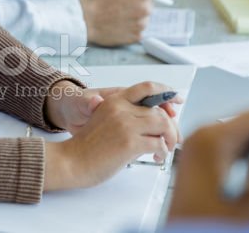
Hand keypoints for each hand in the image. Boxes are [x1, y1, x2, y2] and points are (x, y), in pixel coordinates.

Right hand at [44, 82, 182, 190]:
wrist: (72, 160)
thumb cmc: (89, 146)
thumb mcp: (106, 120)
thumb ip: (127, 116)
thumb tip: (157, 120)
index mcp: (114, 100)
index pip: (146, 88)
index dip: (166, 91)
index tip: (177, 99)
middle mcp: (120, 108)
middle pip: (160, 110)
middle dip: (172, 126)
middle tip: (174, 139)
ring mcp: (125, 124)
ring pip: (163, 124)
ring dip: (170, 138)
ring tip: (164, 149)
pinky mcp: (129, 142)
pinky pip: (159, 144)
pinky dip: (163, 152)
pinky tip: (155, 157)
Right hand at [80, 0, 170, 46]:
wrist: (86, 21)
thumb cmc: (99, 1)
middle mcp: (146, 9)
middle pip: (152, 4)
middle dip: (142, 3)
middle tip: (126, 5)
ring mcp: (143, 24)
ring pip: (145, 17)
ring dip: (136, 16)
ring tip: (119, 16)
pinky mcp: (138, 36)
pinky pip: (139, 29)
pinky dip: (131, 27)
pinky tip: (118, 24)